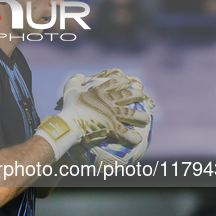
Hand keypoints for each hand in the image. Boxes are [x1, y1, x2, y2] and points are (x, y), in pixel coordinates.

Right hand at [35, 72, 150, 161]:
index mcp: (101, 91)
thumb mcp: (70, 89)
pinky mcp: (112, 126)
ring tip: (146, 119)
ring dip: (140, 116)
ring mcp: (113, 114)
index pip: (116, 82)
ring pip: (131, 113)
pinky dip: (132, 136)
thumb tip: (80, 76)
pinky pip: (125, 132)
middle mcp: (110, 101)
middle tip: (142, 96)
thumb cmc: (69, 106)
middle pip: (128, 96)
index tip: (129, 81)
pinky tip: (138, 139)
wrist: (71, 122)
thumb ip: (75, 80)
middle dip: (137, 95)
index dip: (124, 81)